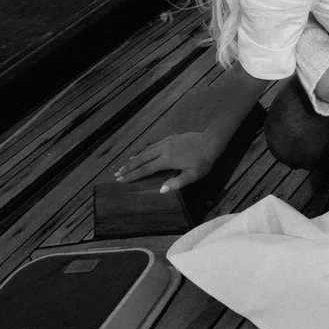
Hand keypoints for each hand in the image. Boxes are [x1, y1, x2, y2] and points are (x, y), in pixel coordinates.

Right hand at [112, 126, 227, 192]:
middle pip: (141, 159)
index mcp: (167, 160)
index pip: (146, 169)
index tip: (121, 180)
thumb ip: (177, 182)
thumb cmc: (203, 161)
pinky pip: (152, 146)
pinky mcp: (170, 138)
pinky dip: (143, 151)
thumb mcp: (193, 175)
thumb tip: (161, 190)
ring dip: (134, 159)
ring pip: (146, 151)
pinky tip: (140, 154)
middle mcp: (163, 149)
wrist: (210, 141)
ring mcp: (166, 142)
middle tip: (117, 174)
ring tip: (124, 166)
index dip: (133, 175)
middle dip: (128, 167)